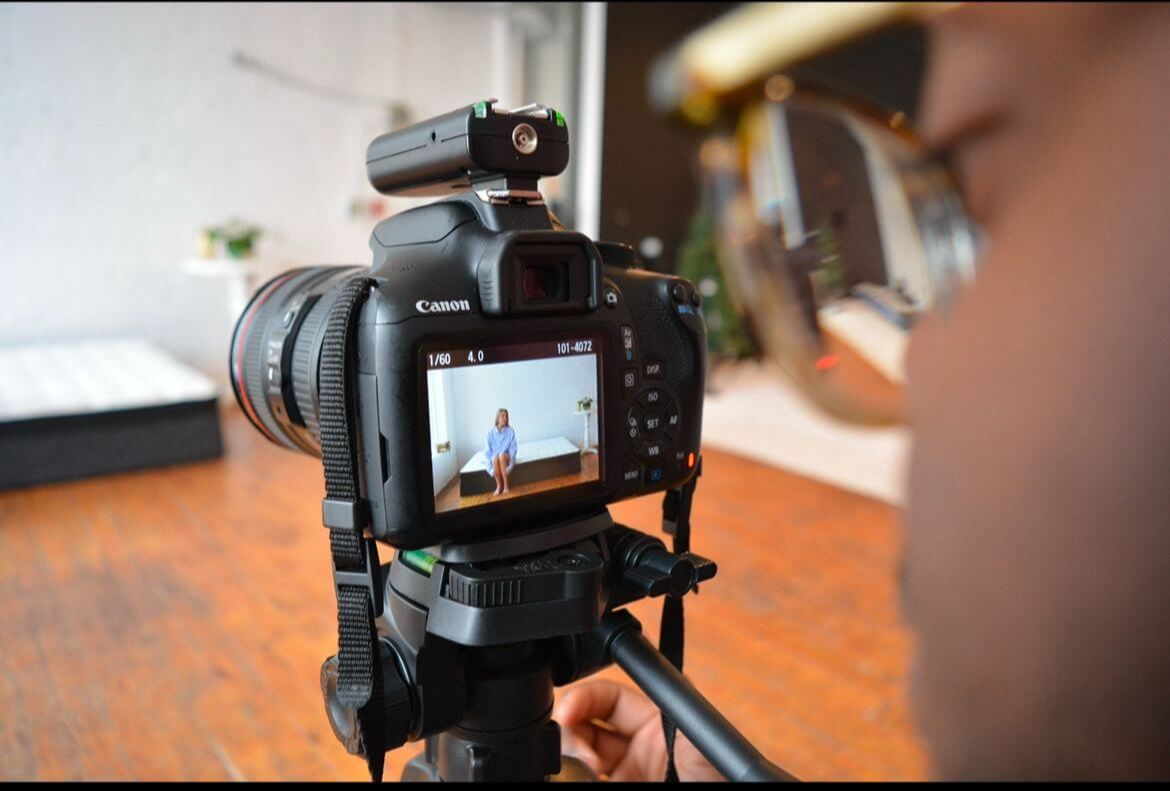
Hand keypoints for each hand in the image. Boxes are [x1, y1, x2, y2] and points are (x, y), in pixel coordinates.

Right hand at [555, 680, 721, 781]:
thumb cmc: (722, 778)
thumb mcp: (697, 734)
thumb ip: (670, 699)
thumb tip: (640, 656)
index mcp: (655, 723)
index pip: (607, 699)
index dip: (583, 699)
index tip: (567, 711)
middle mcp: (635, 749)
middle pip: (584, 728)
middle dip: (571, 730)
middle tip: (575, 747)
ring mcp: (626, 776)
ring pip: (578, 759)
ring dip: (571, 759)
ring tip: (585, 770)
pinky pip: (581, 780)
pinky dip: (573, 777)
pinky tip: (579, 778)